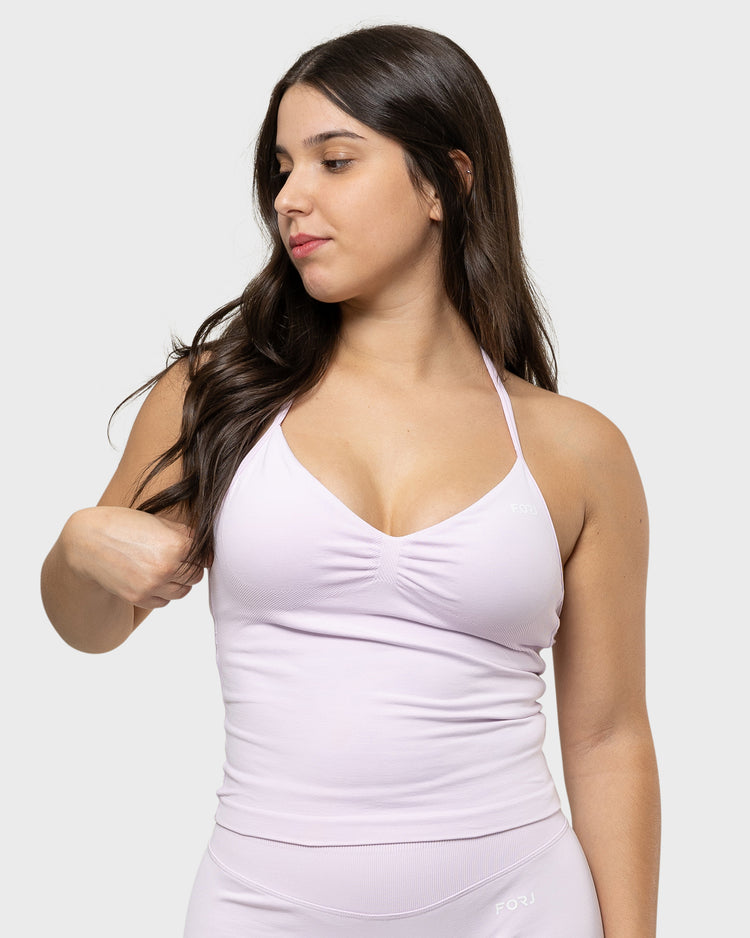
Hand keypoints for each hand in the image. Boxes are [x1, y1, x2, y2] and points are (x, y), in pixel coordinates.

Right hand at [64, 506, 204, 608]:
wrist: (86, 542)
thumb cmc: (123, 526)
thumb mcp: (158, 522)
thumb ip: (186, 536)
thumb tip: (209, 552)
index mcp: (176, 544)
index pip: (204, 557)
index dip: (198, 553)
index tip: (190, 550)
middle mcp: (167, 567)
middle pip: (196, 576)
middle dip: (189, 568)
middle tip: (175, 558)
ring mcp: (152, 585)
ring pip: (183, 592)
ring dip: (179, 582)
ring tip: (164, 569)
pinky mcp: (139, 597)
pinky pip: (163, 602)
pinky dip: (162, 593)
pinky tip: (152, 579)